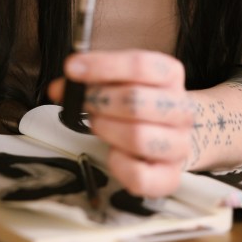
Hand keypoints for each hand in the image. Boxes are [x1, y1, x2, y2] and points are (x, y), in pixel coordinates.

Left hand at [48, 49, 196, 197]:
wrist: (170, 134)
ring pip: (138, 137)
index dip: (102, 66)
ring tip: (98, 124)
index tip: (72, 68)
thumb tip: (60, 88)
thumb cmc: (139, 104)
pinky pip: (139, 175)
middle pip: (137, 101)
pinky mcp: (169, 177)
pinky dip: (117, 164)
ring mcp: (178, 144)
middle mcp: (181, 109)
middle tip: (84, 101)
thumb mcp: (120, 81)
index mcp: (171, 75)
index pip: (140, 65)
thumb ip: (91, 79)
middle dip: (100, 100)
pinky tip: (113, 151)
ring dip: (106, 128)